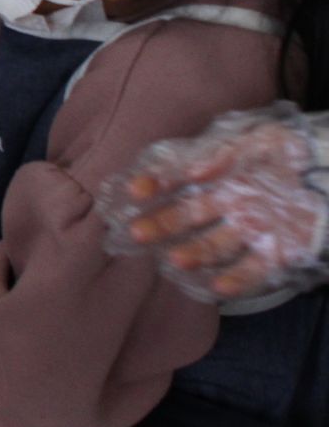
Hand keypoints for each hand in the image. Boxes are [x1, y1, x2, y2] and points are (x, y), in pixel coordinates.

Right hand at [107, 108, 326, 300]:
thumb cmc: (290, 152)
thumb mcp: (259, 140)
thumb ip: (224, 153)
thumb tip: (193, 171)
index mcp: (219, 178)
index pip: (178, 182)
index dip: (156, 185)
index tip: (135, 191)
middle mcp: (228, 207)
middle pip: (188, 218)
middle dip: (161, 225)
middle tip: (136, 232)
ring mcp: (250, 231)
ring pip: (214, 246)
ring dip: (194, 254)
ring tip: (175, 260)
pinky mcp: (277, 252)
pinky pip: (253, 269)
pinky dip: (235, 279)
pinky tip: (216, 286)